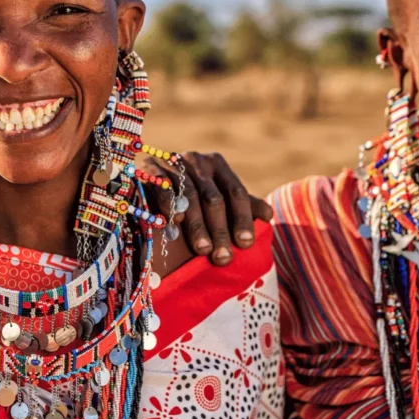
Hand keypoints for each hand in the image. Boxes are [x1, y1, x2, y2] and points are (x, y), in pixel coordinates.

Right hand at [141, 152, 272, 265]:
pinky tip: (175, 227)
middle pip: (213, 199)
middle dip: (220, 230)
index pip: (236, 193)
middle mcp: (197, 160)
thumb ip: (243, 205)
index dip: (242, 218)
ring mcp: (173, 162)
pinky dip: (170, 208)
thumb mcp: (219, 197)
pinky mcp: (149, 168)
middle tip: (223, 258)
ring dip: (197, 226)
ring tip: (203, 251)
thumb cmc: (192, 196)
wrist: (149, 179)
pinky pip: (163, 189)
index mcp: (217, 165)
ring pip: (189, 197)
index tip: (245, 244)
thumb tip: (269, 215)